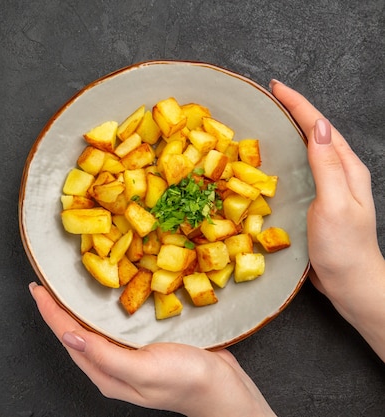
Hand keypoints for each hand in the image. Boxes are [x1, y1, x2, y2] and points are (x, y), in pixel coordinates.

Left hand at [29, 282, 275, 416]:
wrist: (223, 388)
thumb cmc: (185, 381)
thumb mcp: (143, 369)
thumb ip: (105, 355)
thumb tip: (69, 336)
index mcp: (105, 373)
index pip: (68, 336)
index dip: (50, 312)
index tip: (37, 288)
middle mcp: (111, 364)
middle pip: (75, 330)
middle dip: (58, 307)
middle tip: (48, 281)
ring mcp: (127, 354)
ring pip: (93, 325)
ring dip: (78, 305)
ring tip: (67, 284)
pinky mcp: (143, 343)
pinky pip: (115, 322)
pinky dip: (103, 305)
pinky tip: (105, 293)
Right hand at [271, 80, 384, 359]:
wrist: (350, 282)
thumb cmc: (343, 247)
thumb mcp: (335, 204)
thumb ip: (328, 167)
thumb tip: (319, 128)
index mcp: (347, 169)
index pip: (321, 127)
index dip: (299, 105)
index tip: (276, 87)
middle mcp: (340, 173)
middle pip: (316, 132)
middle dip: (294, 110)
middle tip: (269, 98)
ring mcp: (329, 188)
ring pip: (309, 149)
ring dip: (290, 130)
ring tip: (269, 119)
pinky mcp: (317, 202)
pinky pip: (301, 168)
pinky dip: (288, 155)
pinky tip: (274, 159)